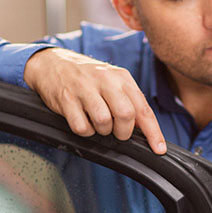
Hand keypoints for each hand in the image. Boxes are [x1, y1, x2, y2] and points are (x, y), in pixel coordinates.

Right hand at [22, 47, 166, 153]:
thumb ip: (130, 102)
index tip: (158, 149)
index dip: (153, 132)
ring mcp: (84, 89)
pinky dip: (85, 131)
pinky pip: (82, 127)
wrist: (53, 63)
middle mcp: (105, 80)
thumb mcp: (113, 82)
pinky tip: (83, 120)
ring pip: (103, 122)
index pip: (143, 109)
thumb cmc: (88, 78)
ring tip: (97, 123)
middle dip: (123, 132)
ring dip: (102, 131)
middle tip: (117, 132)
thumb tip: (145, 129)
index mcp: (122, 78)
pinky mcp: (66, 99)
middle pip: (126, 115)